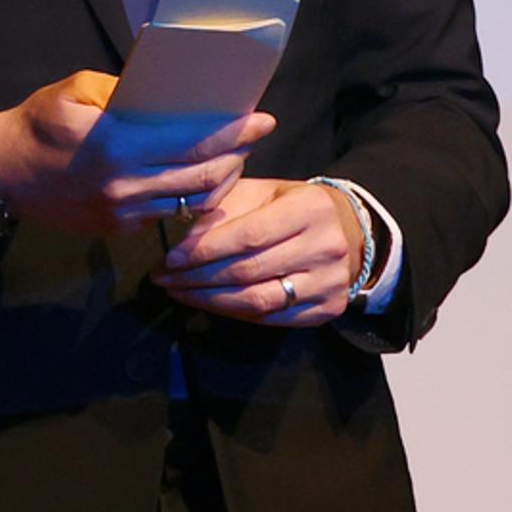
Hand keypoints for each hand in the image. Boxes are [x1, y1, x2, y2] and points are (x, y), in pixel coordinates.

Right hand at [0, 71, 271, 237]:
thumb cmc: (36, 124)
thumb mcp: (72, 90)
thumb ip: (123, 89)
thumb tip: (166, 91)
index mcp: (116, 143)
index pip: (192, 141)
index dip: (232, 132)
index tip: (260, 119)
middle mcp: (126, 183)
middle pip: (203, 174)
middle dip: (237, 154)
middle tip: (255, 135)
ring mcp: (124, 212)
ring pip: (193, 199)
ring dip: (221, 178)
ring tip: (233, 157)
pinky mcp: (120, 229)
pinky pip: (170, 214)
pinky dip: (193, 196)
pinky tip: (200, 180)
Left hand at [156, 176, 363, 327]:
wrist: (348, 231)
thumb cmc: (290, 206)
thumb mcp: (260, 192)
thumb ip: (223, 209)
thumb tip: (183, 239)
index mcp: (309, 209)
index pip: (248, 236)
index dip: (205, 250)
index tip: (170, 258)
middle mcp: (326, 247)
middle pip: (250, 270)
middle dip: (198, 277)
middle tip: (164, 278)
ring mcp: (330, 283)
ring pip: (259, 300)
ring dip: (211, 300)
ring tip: (179, 292)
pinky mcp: (329, 309)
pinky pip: (274, 319)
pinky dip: (236, 313)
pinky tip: (209, 303)